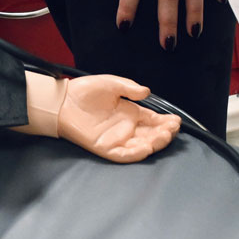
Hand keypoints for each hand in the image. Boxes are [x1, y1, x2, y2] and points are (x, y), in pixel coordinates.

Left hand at [27, 72, 177, 162]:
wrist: (62, 101)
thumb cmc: (85, 91)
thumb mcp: (110, 84)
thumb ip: (129, 88)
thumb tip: (147, 92)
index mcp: (130, 112)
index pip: (153, 120)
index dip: (166, 122)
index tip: (176, 121)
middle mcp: (127, 128)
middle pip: (151, 134)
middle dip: (164, 133)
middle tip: (171, 129)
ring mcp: (117, 139)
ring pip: (141, 145)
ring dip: (154, 143)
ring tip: (163, 136)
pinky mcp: (106, 148)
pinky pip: (124, 154)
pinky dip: (135, 153)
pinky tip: (145, 147)